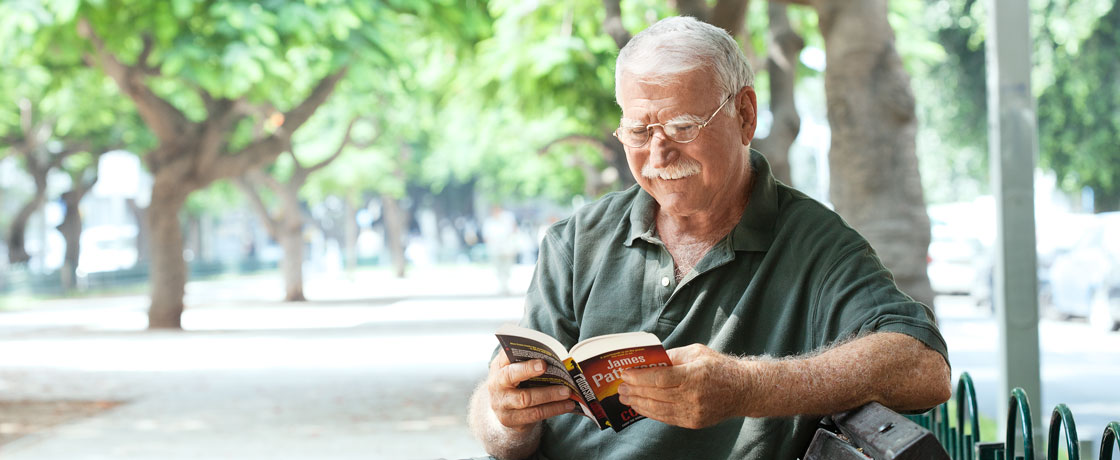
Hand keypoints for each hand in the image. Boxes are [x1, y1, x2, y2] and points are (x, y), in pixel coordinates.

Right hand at [485, 353, 575, 431]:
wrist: (504, 409)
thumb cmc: (516, 383)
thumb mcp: (517, 369)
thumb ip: (529, 362)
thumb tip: (557, 359)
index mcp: (499, 366)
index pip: (505, 356)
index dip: (519, 354)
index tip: (539, 358)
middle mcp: (496, 384)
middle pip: (510, 376)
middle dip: (528, 370)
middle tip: (546, 367)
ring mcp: (501, 404)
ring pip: (525, 399)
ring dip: (549, 394)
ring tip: (567, 392)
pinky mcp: (511, 420)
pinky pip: (534, 415)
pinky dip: (553, 409)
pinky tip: (567, 405)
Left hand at [618, 343, 755, 428]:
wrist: (743, 390)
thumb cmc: (718, 367)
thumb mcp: (696, 352)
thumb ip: (672, 357)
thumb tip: (648, 360)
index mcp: (694, 375)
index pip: (660, 378)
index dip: (639, 377)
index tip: (625, 374)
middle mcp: (693, 396)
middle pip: (656, 395)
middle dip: (634, 391)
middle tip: (620, 387)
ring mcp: (693, 412)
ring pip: (659, 410)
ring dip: (639, 404)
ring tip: (626, 398)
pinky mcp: (694, 422)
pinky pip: (667, 418)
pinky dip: (651, 412)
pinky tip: (641, 406)